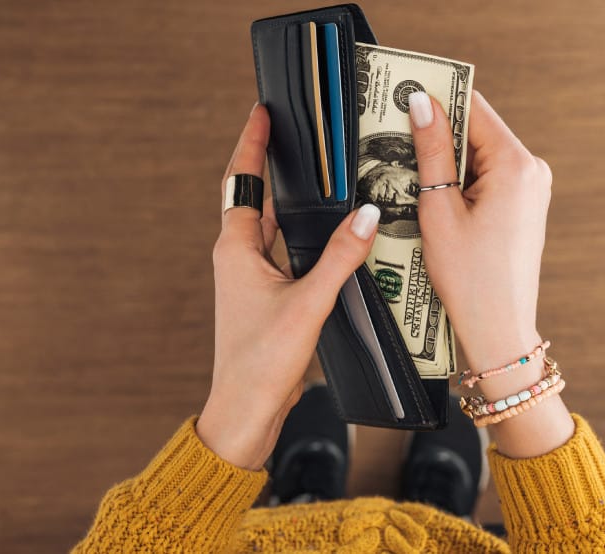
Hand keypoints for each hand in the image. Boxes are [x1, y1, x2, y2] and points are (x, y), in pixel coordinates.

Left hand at [196, 105, 379, 469]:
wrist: (244, 409)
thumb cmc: (262, 361)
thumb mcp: (308, 302)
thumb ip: (341, 256)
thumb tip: (368, 214)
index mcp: (236, 248)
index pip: (243, 179)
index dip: (252, 142)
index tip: (263, 111)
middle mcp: (237, 256)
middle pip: (253, 196)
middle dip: (271, 162)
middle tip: (294, 132)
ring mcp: (249, 275)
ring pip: (267, 223)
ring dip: (284, 197)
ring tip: (310, 171)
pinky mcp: (263, 294)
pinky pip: (279, 248)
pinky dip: (296, 231)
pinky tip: (320, 231)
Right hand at [407, 90, 573, 456]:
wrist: (498, 330)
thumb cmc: (470, 279)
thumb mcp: (439, 210)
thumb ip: (431, 152)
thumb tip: (421, 104)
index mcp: (517, 165)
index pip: (474, 107)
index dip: (436, 97)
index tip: (403, 93)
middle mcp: (531, 171)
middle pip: (477, 130)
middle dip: (437, 131)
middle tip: (393, 133)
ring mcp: (529, 190)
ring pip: (478, 155)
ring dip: (444, 158)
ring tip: (406, 168)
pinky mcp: (521, 207)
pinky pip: (485, 178)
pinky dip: (457, 180)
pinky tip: (428, 194)